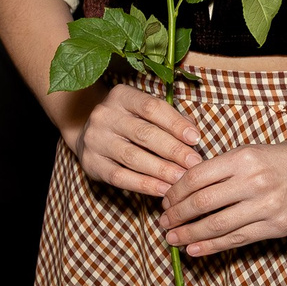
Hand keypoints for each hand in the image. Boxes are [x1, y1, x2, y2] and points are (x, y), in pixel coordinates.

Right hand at [75, 81, 201, 195]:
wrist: (91, 137)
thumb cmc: (129, 123)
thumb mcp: (145, 112)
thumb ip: (169, 118)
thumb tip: (193, 135)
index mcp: (121, 96)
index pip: (152, 107)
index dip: (175, 123)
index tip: (195, 138)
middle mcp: (104, 115)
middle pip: (144, 133)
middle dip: (173, 150)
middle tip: (193, 163)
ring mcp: (95, 139)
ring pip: (132, 157)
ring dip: (161, 170)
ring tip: (181, 179)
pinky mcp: (91, 163)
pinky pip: (120, 176)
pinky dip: (144, 185)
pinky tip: (163, 189)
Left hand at [161, 125, 286, 256]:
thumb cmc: (285, 158)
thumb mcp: (253, 153)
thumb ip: (223, 169)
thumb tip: (185, 189)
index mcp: (245, 157)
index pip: (198, 177)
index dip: (176, 192)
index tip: (165, 201)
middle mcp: (255, 181)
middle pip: (203, 202)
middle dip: (177, 215)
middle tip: (163, 223)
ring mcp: (268, 205)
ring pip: (218, 225)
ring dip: (190, 234)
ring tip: (172, 239)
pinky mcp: (277, 225)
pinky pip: (238, 239)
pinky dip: (212, 246)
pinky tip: (195, 248)